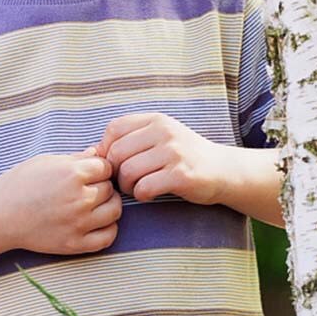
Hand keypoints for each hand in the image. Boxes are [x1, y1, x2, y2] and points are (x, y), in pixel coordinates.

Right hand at [0, 150, 120, 255]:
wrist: (1, 214)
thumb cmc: (22, 183)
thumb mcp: (46, 161)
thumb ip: (76, 158)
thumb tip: (98, 153)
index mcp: (72, 174)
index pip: (106, 167)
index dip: (99, 168)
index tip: (89, 171)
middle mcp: (79, 198)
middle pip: (110, 188)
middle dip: (102, 185)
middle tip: (88, 187)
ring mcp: (79, 223)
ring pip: (114, 211)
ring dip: (108, 205)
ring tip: (94, 203)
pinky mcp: (76, 244)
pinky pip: (108, 237)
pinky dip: (108, 228)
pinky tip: (97, 222)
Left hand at [97, 113, 228, 204]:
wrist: (223, 171)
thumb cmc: (182, 156)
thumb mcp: (159, 137)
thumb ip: (130, 139)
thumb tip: (92, 151)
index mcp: (155, 120)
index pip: (114, 128)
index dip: (106, 148)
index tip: (112, 163)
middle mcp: (164, 132)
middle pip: (117, 152)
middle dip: (114, 171)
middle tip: (122, 181)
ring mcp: (174, 152)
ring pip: (128, 171)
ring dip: (126, 186)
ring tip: (135, 189)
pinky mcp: (182, 175)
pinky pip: (145, 187)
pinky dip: (141, 195)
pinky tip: (148, 195)